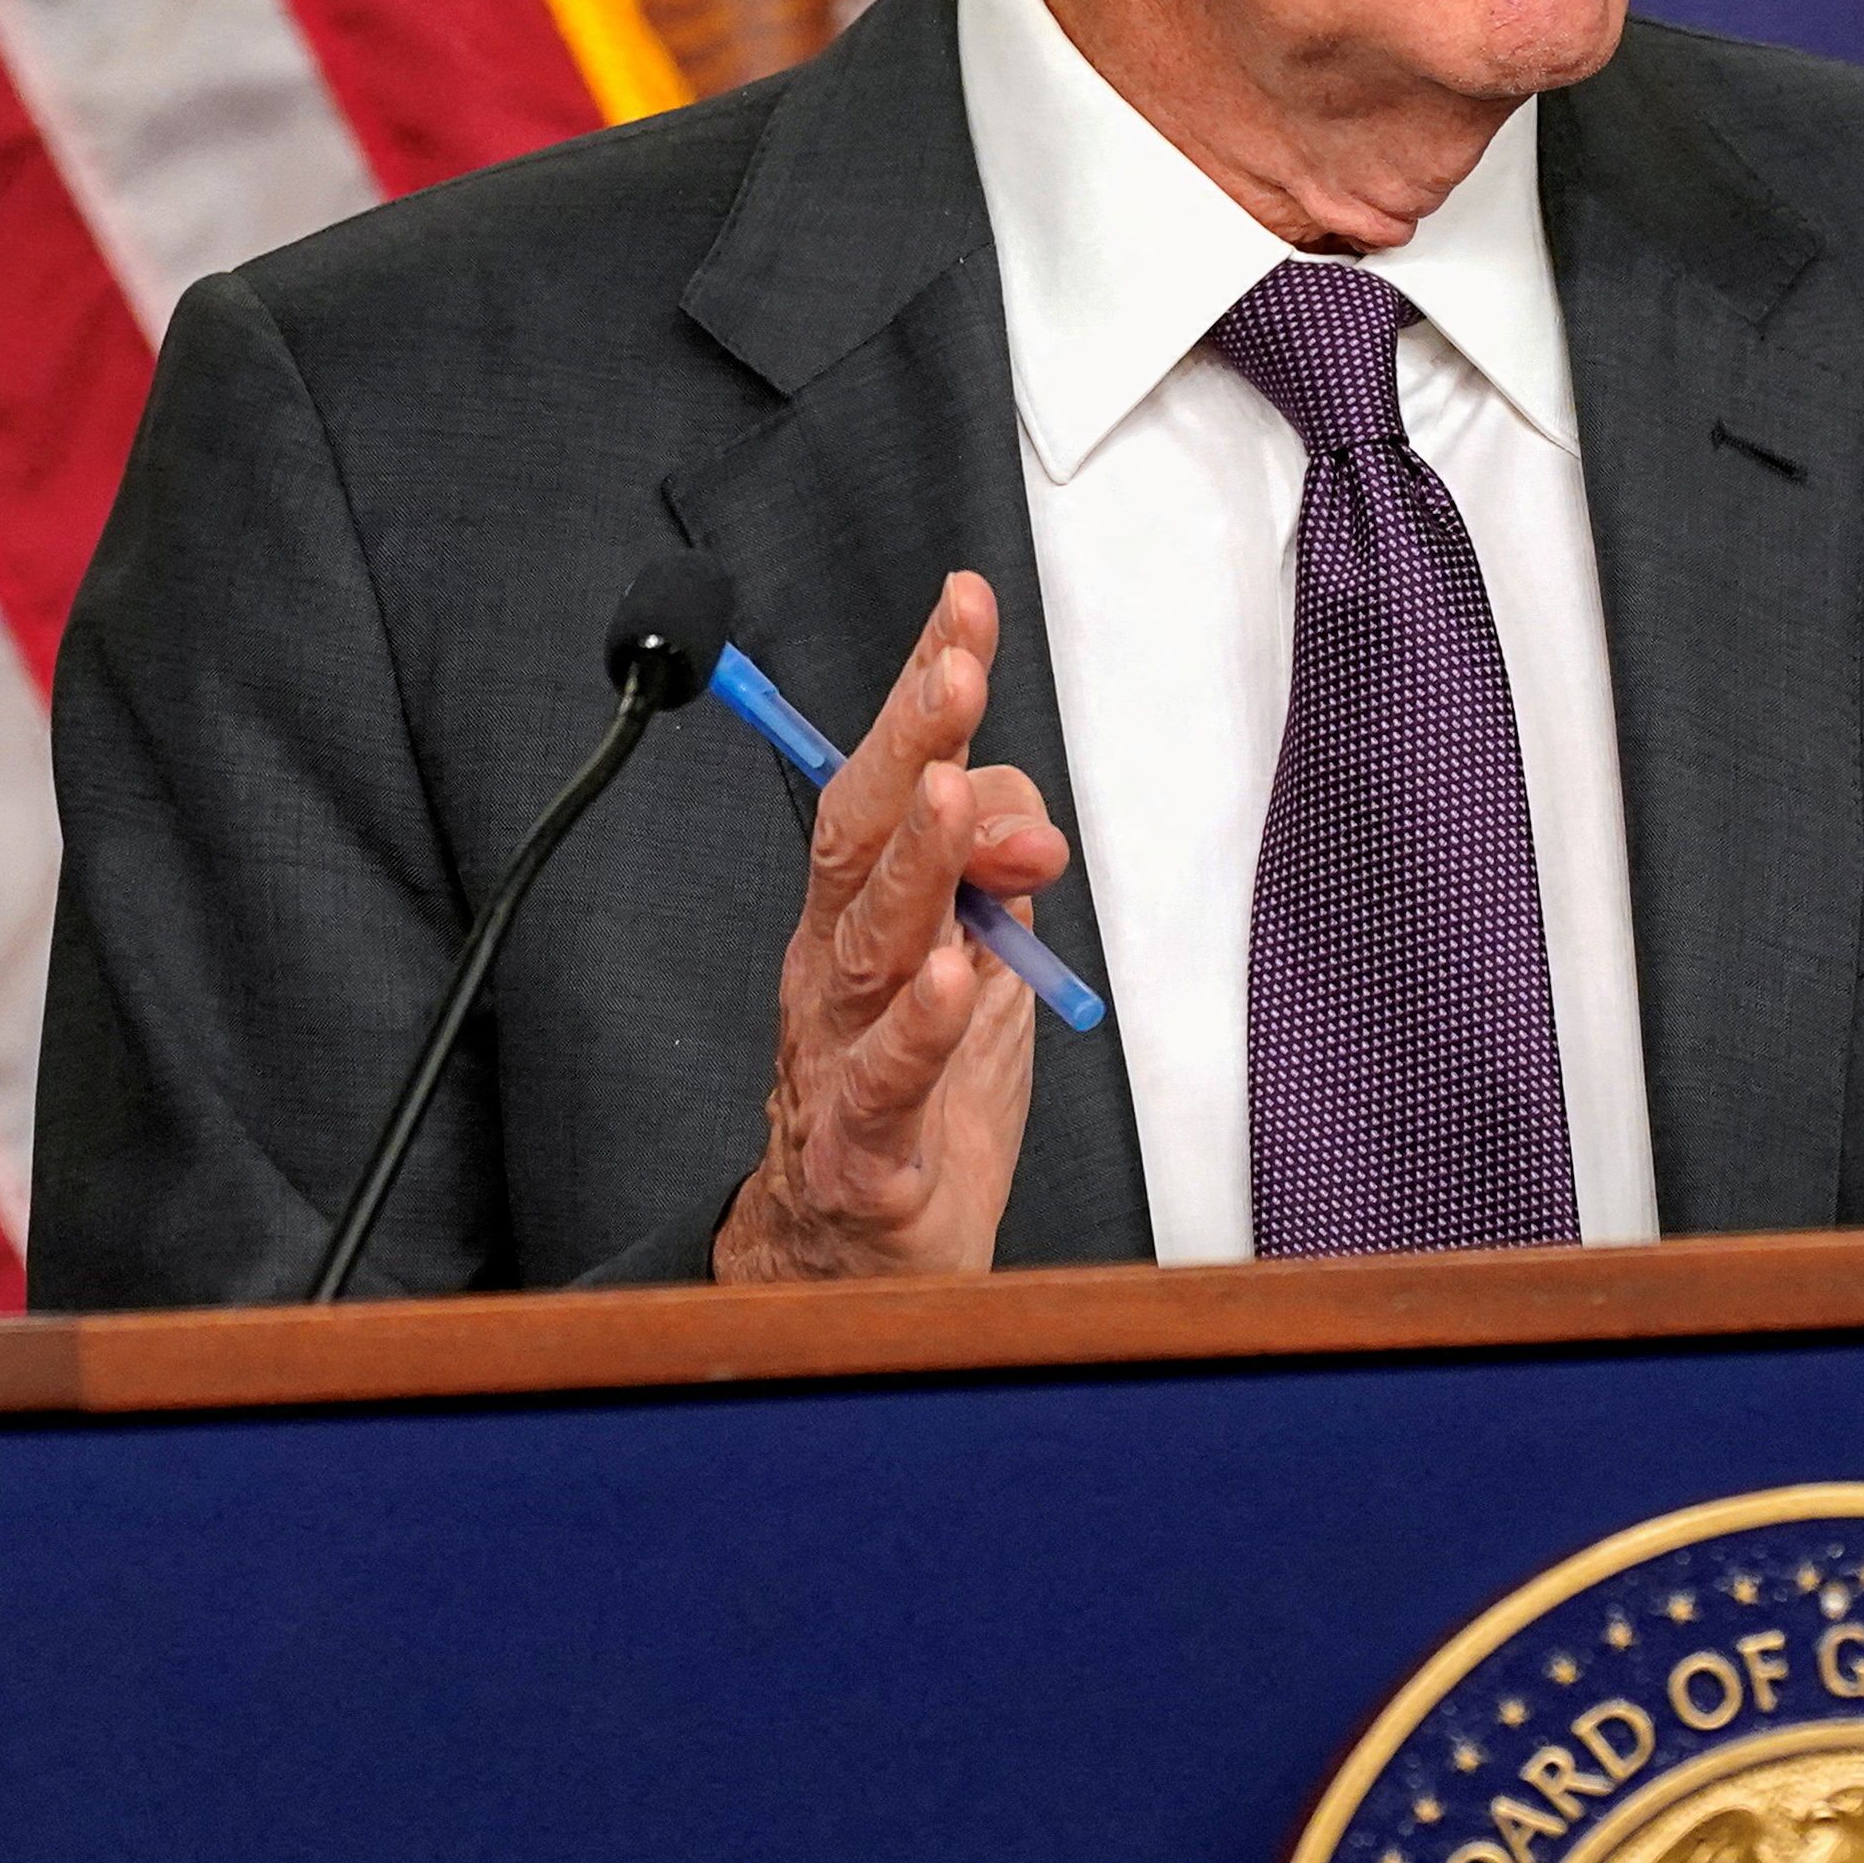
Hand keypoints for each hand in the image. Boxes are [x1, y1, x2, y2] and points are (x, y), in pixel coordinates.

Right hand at [715, 574, 1071, 1280]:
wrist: (853, 1257)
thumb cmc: (917, 1099)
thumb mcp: (977, 959)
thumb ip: (1001, 870)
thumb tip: (1030, 822)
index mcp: (856, 914)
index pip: (885, 780)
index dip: (921, 691)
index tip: (964, 605)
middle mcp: (833, 970)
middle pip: (860, 842)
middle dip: (913, 747)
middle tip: (958, 675)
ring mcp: (839, 1057)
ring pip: (869, 949)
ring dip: (915, 866)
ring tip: (955, 798)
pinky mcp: (864, 1152)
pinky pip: (884, 1085)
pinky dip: (916, 1034)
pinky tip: (951, 981)